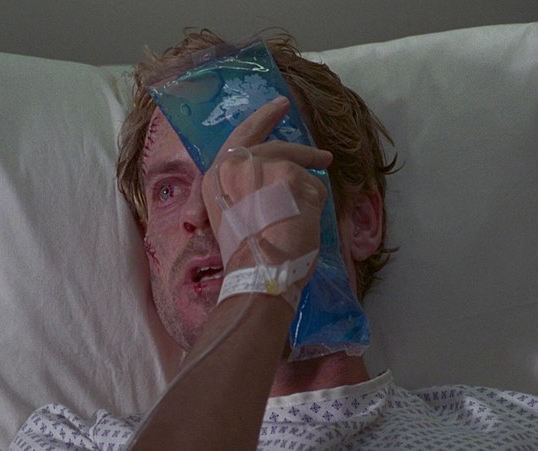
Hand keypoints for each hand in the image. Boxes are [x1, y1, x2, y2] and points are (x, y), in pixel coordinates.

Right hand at [201, 96, 330, 286]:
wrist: (256, 273)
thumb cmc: (243, 257)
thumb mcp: (227, 219)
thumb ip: (240, 195)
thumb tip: (262, 190)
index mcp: (217, 176)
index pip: (240, 138)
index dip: (260, 120)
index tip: (278, 106)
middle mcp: (237, 165)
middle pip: (274, 146)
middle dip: (299, 146)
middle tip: (316, 145)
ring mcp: (264, 167)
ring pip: (296, 167)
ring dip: (308, 186)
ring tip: (321, 201)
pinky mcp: (290, 175)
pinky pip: (313, 186)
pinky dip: (315, 204)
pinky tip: (308, 222)